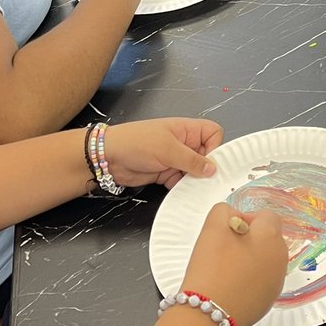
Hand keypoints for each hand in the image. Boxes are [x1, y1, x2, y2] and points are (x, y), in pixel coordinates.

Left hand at [103, 118, 223, 189]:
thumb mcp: (169, 149)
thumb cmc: (139, 143)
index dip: (216, 146)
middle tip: (209, 183)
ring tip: (197, 192)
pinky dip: (184, 189)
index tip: (210, 162)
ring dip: (196, 181)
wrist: (108, 157)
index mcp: (187, 130)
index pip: (213, 133)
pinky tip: (184, 196)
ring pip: (195, 171)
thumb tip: (213, 169)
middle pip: (206, 155)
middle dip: (208, 168)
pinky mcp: (165, 173)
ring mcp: (174, 159)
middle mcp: (183, 143)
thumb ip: (193, 161)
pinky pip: (182, 182)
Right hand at [180, 204, 286, 325]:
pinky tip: (232, 285)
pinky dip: (250, 280)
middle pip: (267, 238)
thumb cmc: (212, 268)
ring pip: (265, 260)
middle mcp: (280, 257)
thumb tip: (234, 217)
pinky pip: (262, 281)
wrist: (209, 311)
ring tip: (227, 269)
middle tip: (225, 250)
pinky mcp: (269, 299)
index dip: (245, 220)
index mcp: (271, 235)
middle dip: (249, 240)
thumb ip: (225, 211)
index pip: (265, 216)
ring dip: (250, 259)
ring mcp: (277, 280)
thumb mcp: (213, 226)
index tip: (228, 231)